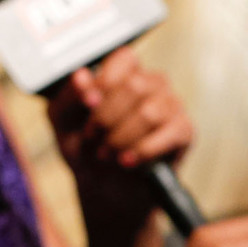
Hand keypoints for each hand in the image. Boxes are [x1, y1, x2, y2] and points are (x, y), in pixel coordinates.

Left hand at [47, 49, 192, 173]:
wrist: (103, 187)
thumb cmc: (85, 147)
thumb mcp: (63, 122)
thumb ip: (69, 96)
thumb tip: (81, 77)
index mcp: (123, 74)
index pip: (125, 58)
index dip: (105, 82)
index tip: (87, 106)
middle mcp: (152, 85)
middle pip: (135, 86)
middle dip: (106, 117)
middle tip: (92, 137)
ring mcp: (171, 106)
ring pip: (150, 113)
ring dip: (121, 138)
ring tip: (106, 154)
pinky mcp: (184, 132)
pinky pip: (171, 134)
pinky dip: (143, 151)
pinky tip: (127, 160)